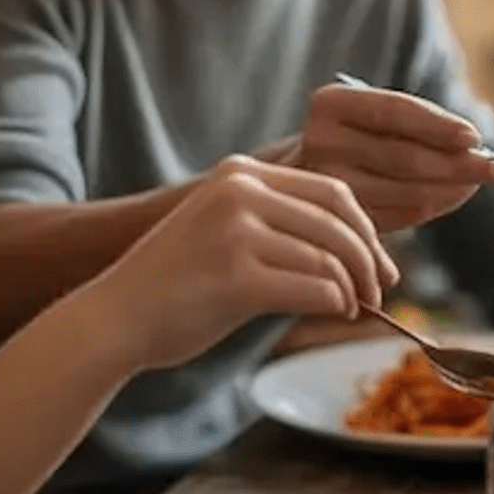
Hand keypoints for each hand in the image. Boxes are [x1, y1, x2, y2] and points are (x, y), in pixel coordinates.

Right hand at [82, 156, 398, 372]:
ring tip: (353, 309)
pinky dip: (335, 304)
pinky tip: (335, 313)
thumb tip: (362, 254)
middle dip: (369, 260)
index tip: (381, 264)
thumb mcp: (229, 234)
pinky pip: (315, 287)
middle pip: (339, 221)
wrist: (113, 319)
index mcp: (241, 174)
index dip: (367, 230)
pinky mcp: (236, 276)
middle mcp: (240, 192)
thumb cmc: (178, 287)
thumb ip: (283, 229)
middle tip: (379, 292)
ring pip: (330, 258)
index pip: (333, 191)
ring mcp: (236, 232)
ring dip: (352, 288)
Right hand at [277, 84, 493, 231]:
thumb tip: (475, 148)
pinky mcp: (337, 220)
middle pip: (405, 155)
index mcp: (330, 104)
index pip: (395, 111)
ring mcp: (324, 185)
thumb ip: (416, 127)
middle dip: (459, 164)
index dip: (439, 124)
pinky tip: (448, 199)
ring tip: (478, 184)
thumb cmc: (352, 140)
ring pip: (406, 190)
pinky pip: (398, 216)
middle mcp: (319, 141)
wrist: (296, 180)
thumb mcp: (371, 119)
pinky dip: (431, 207)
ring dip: (452, 190)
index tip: (475, 137)